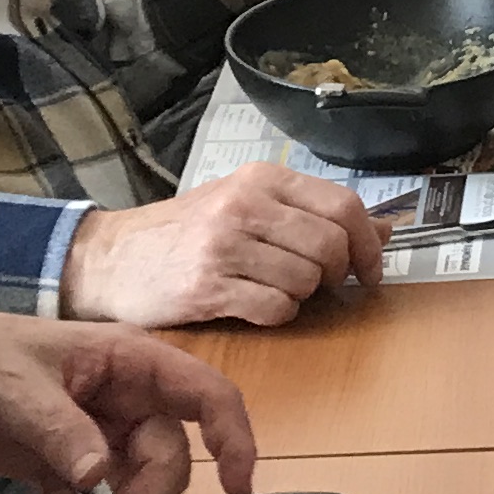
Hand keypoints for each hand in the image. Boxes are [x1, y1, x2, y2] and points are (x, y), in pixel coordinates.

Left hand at [0, 312, 261, 493]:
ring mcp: (101, 438)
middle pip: (165, 463)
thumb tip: (100, 475)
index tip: (237, 487)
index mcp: (128, 360)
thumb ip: (60, 431)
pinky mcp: (72, 470)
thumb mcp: (11, 387)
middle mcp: (127, 400)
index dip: (234, 436)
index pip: (205, 393)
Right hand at [59, 160, 388, 326]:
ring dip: (303, 296)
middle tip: (324, 286)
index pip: (343, 205)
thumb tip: (384, 228)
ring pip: (306, 279)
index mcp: (262, 179)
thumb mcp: (247, 205)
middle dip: (339, 274)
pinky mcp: (207, 288)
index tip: (371, 270)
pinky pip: (275, 308)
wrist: (109, 258)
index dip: (369, 244)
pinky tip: (258, 307)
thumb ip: (312, 213)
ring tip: (277, 290)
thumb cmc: (186, 232)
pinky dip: (279, 315)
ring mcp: (224, 246)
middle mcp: (245, 205)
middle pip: (331, 244)